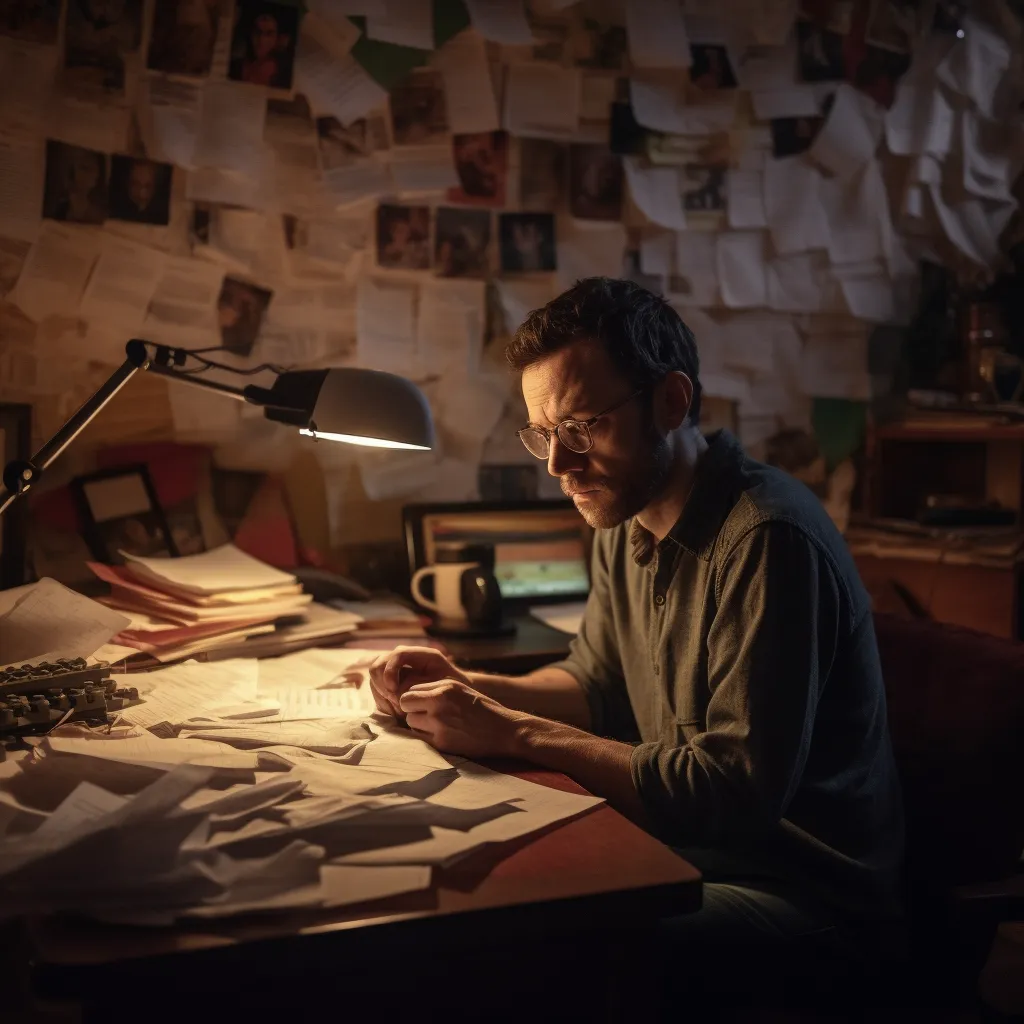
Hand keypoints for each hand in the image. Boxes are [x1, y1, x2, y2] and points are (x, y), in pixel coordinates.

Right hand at [367, 646, 470, 718]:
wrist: (454, 698)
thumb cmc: (452, 692)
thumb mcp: (444, 686)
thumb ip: (423, 685)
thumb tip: (399, 692)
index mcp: (420, 655)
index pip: (396, 655)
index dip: (390, 671)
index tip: (393, 689)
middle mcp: (403, 658)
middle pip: (378, 666)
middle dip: (383, 686)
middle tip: (397, 703)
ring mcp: (394, 670)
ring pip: (374, 679)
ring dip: (383, 696)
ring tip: (399, 711)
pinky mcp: (389, 683)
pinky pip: (377, 692)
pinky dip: (383, 703)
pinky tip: (396, 712)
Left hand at [398, 679, 527, 758]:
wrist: (504, 730)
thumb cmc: (482, 709)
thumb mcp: (460, 689)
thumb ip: (436, 689)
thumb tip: (410, 695)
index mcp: (444, 687)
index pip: (410, 690)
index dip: (414, 699)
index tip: (423, 705)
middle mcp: (439, 702)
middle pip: (406, 705)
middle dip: (413, 711)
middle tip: (426, 716)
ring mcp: (439, 723)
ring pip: (410, 722)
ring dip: (419, 725)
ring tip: (437, 726)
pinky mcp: (442, 742)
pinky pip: (420, 738)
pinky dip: (426, 737)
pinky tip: (442, 735)